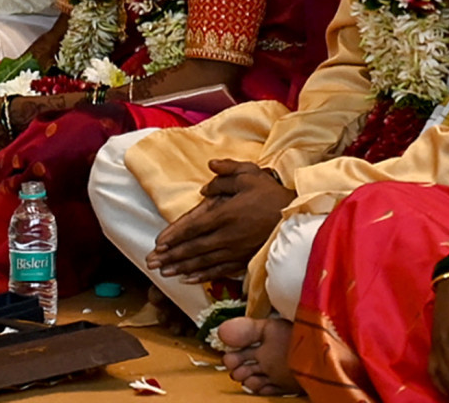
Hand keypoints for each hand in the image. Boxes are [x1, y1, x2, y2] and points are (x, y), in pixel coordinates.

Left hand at [146, 159, 291, 281]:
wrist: (297, 218)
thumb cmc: (272, 195)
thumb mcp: (252, 174)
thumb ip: (228, 172)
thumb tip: (210, 169)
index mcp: (225, 214)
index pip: (193, 227)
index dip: (174, 236)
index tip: (158, 244)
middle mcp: (226, 236)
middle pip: (192, 248)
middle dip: (170, 256)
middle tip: (151, 263)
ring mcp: (234, 251)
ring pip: (202, 262)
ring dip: (180, 268)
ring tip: (163, 273)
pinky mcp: (242, 260)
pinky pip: (217, 271)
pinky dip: (200, 276)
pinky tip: (187, 279)